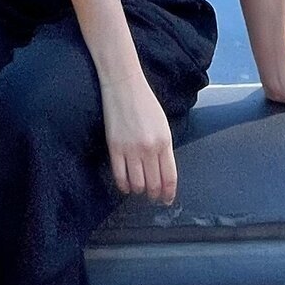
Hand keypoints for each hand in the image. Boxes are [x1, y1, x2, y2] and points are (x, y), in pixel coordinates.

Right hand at [99, 74, 176, 205]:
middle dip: (154, 194)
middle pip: (154, 183)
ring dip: (139, 191)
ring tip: (139, 190)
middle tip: (153, 198)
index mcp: (164, 141)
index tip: (167, 199)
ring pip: (137, 183)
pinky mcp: (114, 148)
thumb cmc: (144, 102)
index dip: (168, 192)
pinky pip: (119, 175)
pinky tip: (126, 186)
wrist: (124, 85)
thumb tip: (162, 169)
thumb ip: (163, 147)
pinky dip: (123, 185)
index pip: (169, 176)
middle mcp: (149, 148)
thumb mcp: (162, 124)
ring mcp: (131, 149)